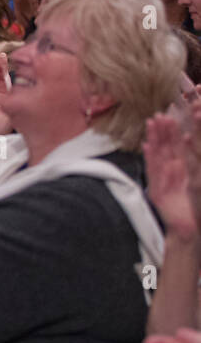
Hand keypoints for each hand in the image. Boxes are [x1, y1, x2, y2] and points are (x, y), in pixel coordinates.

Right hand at [143, 115, 196, 238]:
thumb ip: (188, 165)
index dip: (172, 131)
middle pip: (165, 147)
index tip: (170, 115)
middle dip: (162, 130)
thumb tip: (190, 141)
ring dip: (155, 139)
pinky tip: (147, 146)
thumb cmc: (194, 206)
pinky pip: (154, 172)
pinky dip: (150, 159)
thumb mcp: (195, 181)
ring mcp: (162, 180)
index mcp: (180, 169)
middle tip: (159, 114)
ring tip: (152, 123)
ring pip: (158, 155)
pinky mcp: (157, 190)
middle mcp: (170, 172)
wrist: (188, 228)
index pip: (176, 146)